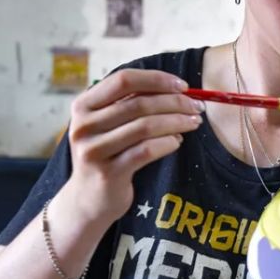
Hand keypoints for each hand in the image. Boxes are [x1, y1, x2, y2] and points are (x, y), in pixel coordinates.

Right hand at [63, 69, 203, 222]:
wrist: (88, 199)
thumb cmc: (106, 153)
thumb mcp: (108, 124)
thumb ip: (130, 103)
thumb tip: (176, 88)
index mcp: (83, 105)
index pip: (123, 80)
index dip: (156, 79)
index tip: (183, 85)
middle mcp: (83, 126)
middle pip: (138, 103)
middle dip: (174, 102)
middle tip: (196, 106)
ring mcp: (93, 151)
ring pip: (145, 126)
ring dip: (176, 121)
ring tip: (193, 123)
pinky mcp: (108, 173)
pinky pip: (146, 151)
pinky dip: (167, 143)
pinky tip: (177, 142)